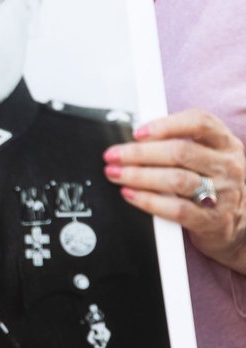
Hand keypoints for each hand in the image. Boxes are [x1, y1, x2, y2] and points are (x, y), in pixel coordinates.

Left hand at [104, 109, 245, 272]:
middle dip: (139, 153)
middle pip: (180, 151)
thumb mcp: (205, 157)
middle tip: (113, 155)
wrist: (236, 225)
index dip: (165, 124)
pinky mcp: (212, 220)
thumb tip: (134, 138)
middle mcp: (227, 166)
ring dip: (138, 176)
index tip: (138, 132)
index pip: (199, 122)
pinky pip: (176, 209)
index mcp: (225, 144)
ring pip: (176, 179)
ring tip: (115, 174)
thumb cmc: (211, 183)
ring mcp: (224, 194)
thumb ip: (176, 143)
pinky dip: (148, 201)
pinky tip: (130, 194)